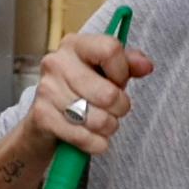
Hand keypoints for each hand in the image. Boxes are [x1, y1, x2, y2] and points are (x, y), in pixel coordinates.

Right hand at [21, 30, 149, 159]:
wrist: (44, 119)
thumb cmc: (79, 90)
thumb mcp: (105, 71)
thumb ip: (128, 64)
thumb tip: (146, 66)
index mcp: (74, 45)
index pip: (110, 50)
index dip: (122, 72)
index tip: (118, 82)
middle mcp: (56, 63)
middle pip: (108, 93)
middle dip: (119, 108)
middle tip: (114, 109)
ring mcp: (47, 90)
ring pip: (98, 120)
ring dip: (108, 127)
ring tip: (103, 123)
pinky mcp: (42, 116)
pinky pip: (84, 137)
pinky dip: (95, 143)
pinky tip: (92, 137)